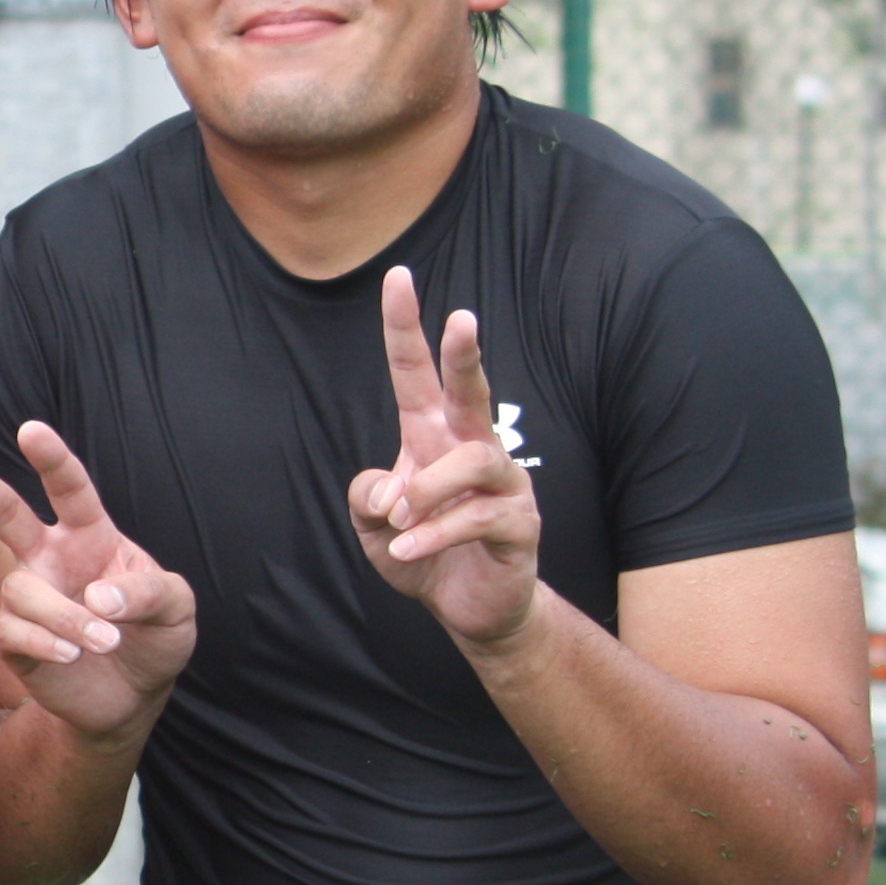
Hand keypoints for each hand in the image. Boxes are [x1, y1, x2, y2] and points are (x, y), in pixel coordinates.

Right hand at [0, 422, 194, 738]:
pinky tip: (72, 656)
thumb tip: (97, 596)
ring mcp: (27, 596)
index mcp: (90, 535)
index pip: (69, 490)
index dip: (51, 459)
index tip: (31, 429)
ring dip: (65, 616)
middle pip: (6, 513)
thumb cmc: (154, 637)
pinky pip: (12, 630)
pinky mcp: (12, 639)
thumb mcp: (176, 609)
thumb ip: (150, 593)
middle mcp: (50, 558)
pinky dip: (46, 643)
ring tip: (104, 641)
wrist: (133, 697)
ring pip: (21, 590)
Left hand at [350, 266, 540, 649]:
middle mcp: (472, 447)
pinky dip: (435, 534)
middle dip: (466, 354)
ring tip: (399, 522)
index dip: (405, 325)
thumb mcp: (373, 525)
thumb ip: (365, 497)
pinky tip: (407, 549)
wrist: (467, 607)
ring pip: (471, 462)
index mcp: (432, 435)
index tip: (398, 277)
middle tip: (463, 319)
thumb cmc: (422, 551)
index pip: (415, 371)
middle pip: (471, 389)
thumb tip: (388, 490)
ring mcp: (504, 483)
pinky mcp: (520, 524)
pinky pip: (478, 517)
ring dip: (426, 490)